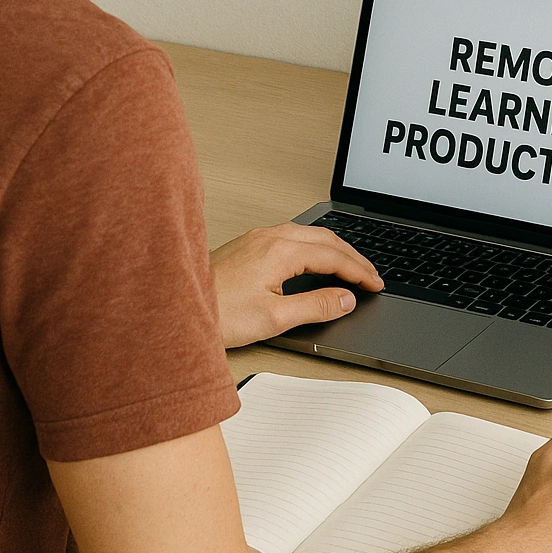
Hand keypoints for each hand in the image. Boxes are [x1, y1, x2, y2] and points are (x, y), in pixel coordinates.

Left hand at [209, 222, 382, 348]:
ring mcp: (257, 238)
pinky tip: (315, 259)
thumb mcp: (274, 318)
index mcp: (280, 251)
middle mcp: (269, 237)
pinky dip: (314, 247)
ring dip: (334, 249)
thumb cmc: (218, 313)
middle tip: (371, 275)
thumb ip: (315, 306)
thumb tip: (345, 299)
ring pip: (309, 234)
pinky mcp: (248, 244)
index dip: (358, 271)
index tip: (375, 284)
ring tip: (350, 266)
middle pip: (325, 239)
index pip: (333, 256)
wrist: (176, 307)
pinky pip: (292, 237)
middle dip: (352, 256)